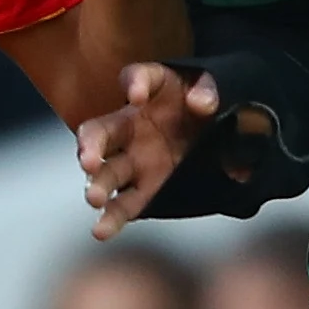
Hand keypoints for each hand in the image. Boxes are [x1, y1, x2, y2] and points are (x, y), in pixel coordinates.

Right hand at [78, 61, 271, 239]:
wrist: (219, 131)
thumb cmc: (210, 103)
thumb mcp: (215, 87)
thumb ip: (209, 90)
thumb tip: (202, 104)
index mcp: (151, 92)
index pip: (137, 78)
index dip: (135, 83)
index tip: (137, 95)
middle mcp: (131, 125)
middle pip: (100, 132)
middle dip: (91, 146)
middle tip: (89, 160)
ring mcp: (134, 160)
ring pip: (107, 172)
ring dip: (98, 185)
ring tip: (95, 198)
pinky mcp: (144, 188)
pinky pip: (124, 203)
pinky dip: (112, 217)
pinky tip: (101, 230)